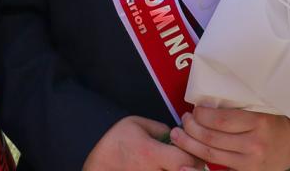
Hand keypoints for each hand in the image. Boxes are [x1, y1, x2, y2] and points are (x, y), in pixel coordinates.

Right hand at [83, 115, 200, 170]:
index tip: (192, 151)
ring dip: (179, 170)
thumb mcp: (137, 123)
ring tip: (176, 164)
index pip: (185, 161)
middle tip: (189, 161)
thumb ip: (161, 128)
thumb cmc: (114, 139)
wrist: (94, 159)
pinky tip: (164, 168)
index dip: (195, 156)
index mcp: (150, 153)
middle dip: (191, 168)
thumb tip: (177, 136)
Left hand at [170, 106, 289, 170]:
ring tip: (178, 135)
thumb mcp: (264, 108)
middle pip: (212, 137)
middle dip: (191, 128)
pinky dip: (197, 170)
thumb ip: (241, 104)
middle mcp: (253, 144)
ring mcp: (249, 163)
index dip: (202, 114)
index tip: (195, 108)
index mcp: (259, 122)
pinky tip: (183, 166)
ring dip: (189, 144)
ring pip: (210, 154)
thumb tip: (211, 97)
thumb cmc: (277, 125)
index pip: (221, 119)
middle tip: (183, 119)